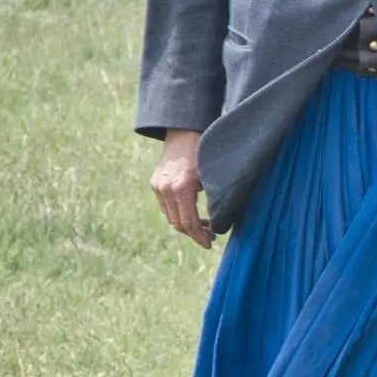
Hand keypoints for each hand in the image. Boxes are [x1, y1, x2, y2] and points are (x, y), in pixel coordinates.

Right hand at [151, 128, 211, 248]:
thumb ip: (214, 198)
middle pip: (177, 223)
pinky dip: (179, 213)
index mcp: (182, 187)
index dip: (199, 236)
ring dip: (186, 224)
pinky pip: (166, 206)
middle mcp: (165, 188)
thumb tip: (221, 221)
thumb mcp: (213, 176)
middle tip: (210, 236)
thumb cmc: (205, 153)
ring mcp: (158, 186)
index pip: (188, 222)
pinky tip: (193, 213)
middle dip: (194, 233)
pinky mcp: (155, 183)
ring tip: (204, 226)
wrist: (184, 133)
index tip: (210, 243)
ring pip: (170, 216)